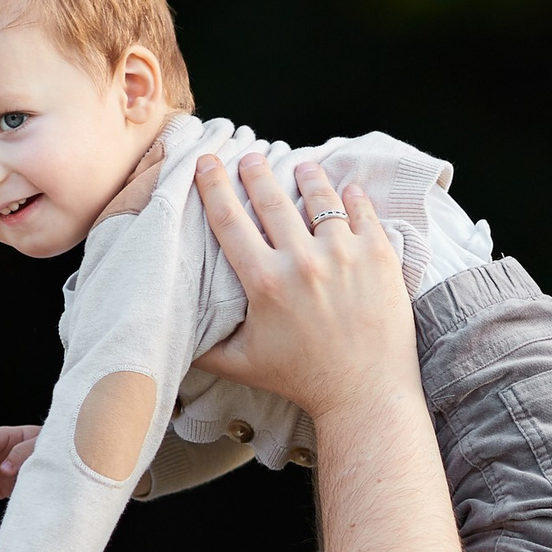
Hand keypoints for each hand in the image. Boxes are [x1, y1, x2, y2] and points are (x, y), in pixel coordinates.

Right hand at [191, 156, 418, 417]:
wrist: (365, 393)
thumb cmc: (302, 380)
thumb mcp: (242, 365)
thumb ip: (204, 345)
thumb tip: (172, 329)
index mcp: (265, 282)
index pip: (229, 219)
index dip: (213, 185)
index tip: (208, 162)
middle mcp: (303, 261)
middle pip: (271, 198)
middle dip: (257, 171)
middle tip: (252, 157)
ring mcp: (344, 254)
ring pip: (320, 198)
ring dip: (307, 177)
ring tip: (302, 168)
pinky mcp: (378, 256)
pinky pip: (362, 212)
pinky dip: (352, 197)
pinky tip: (346, 190)